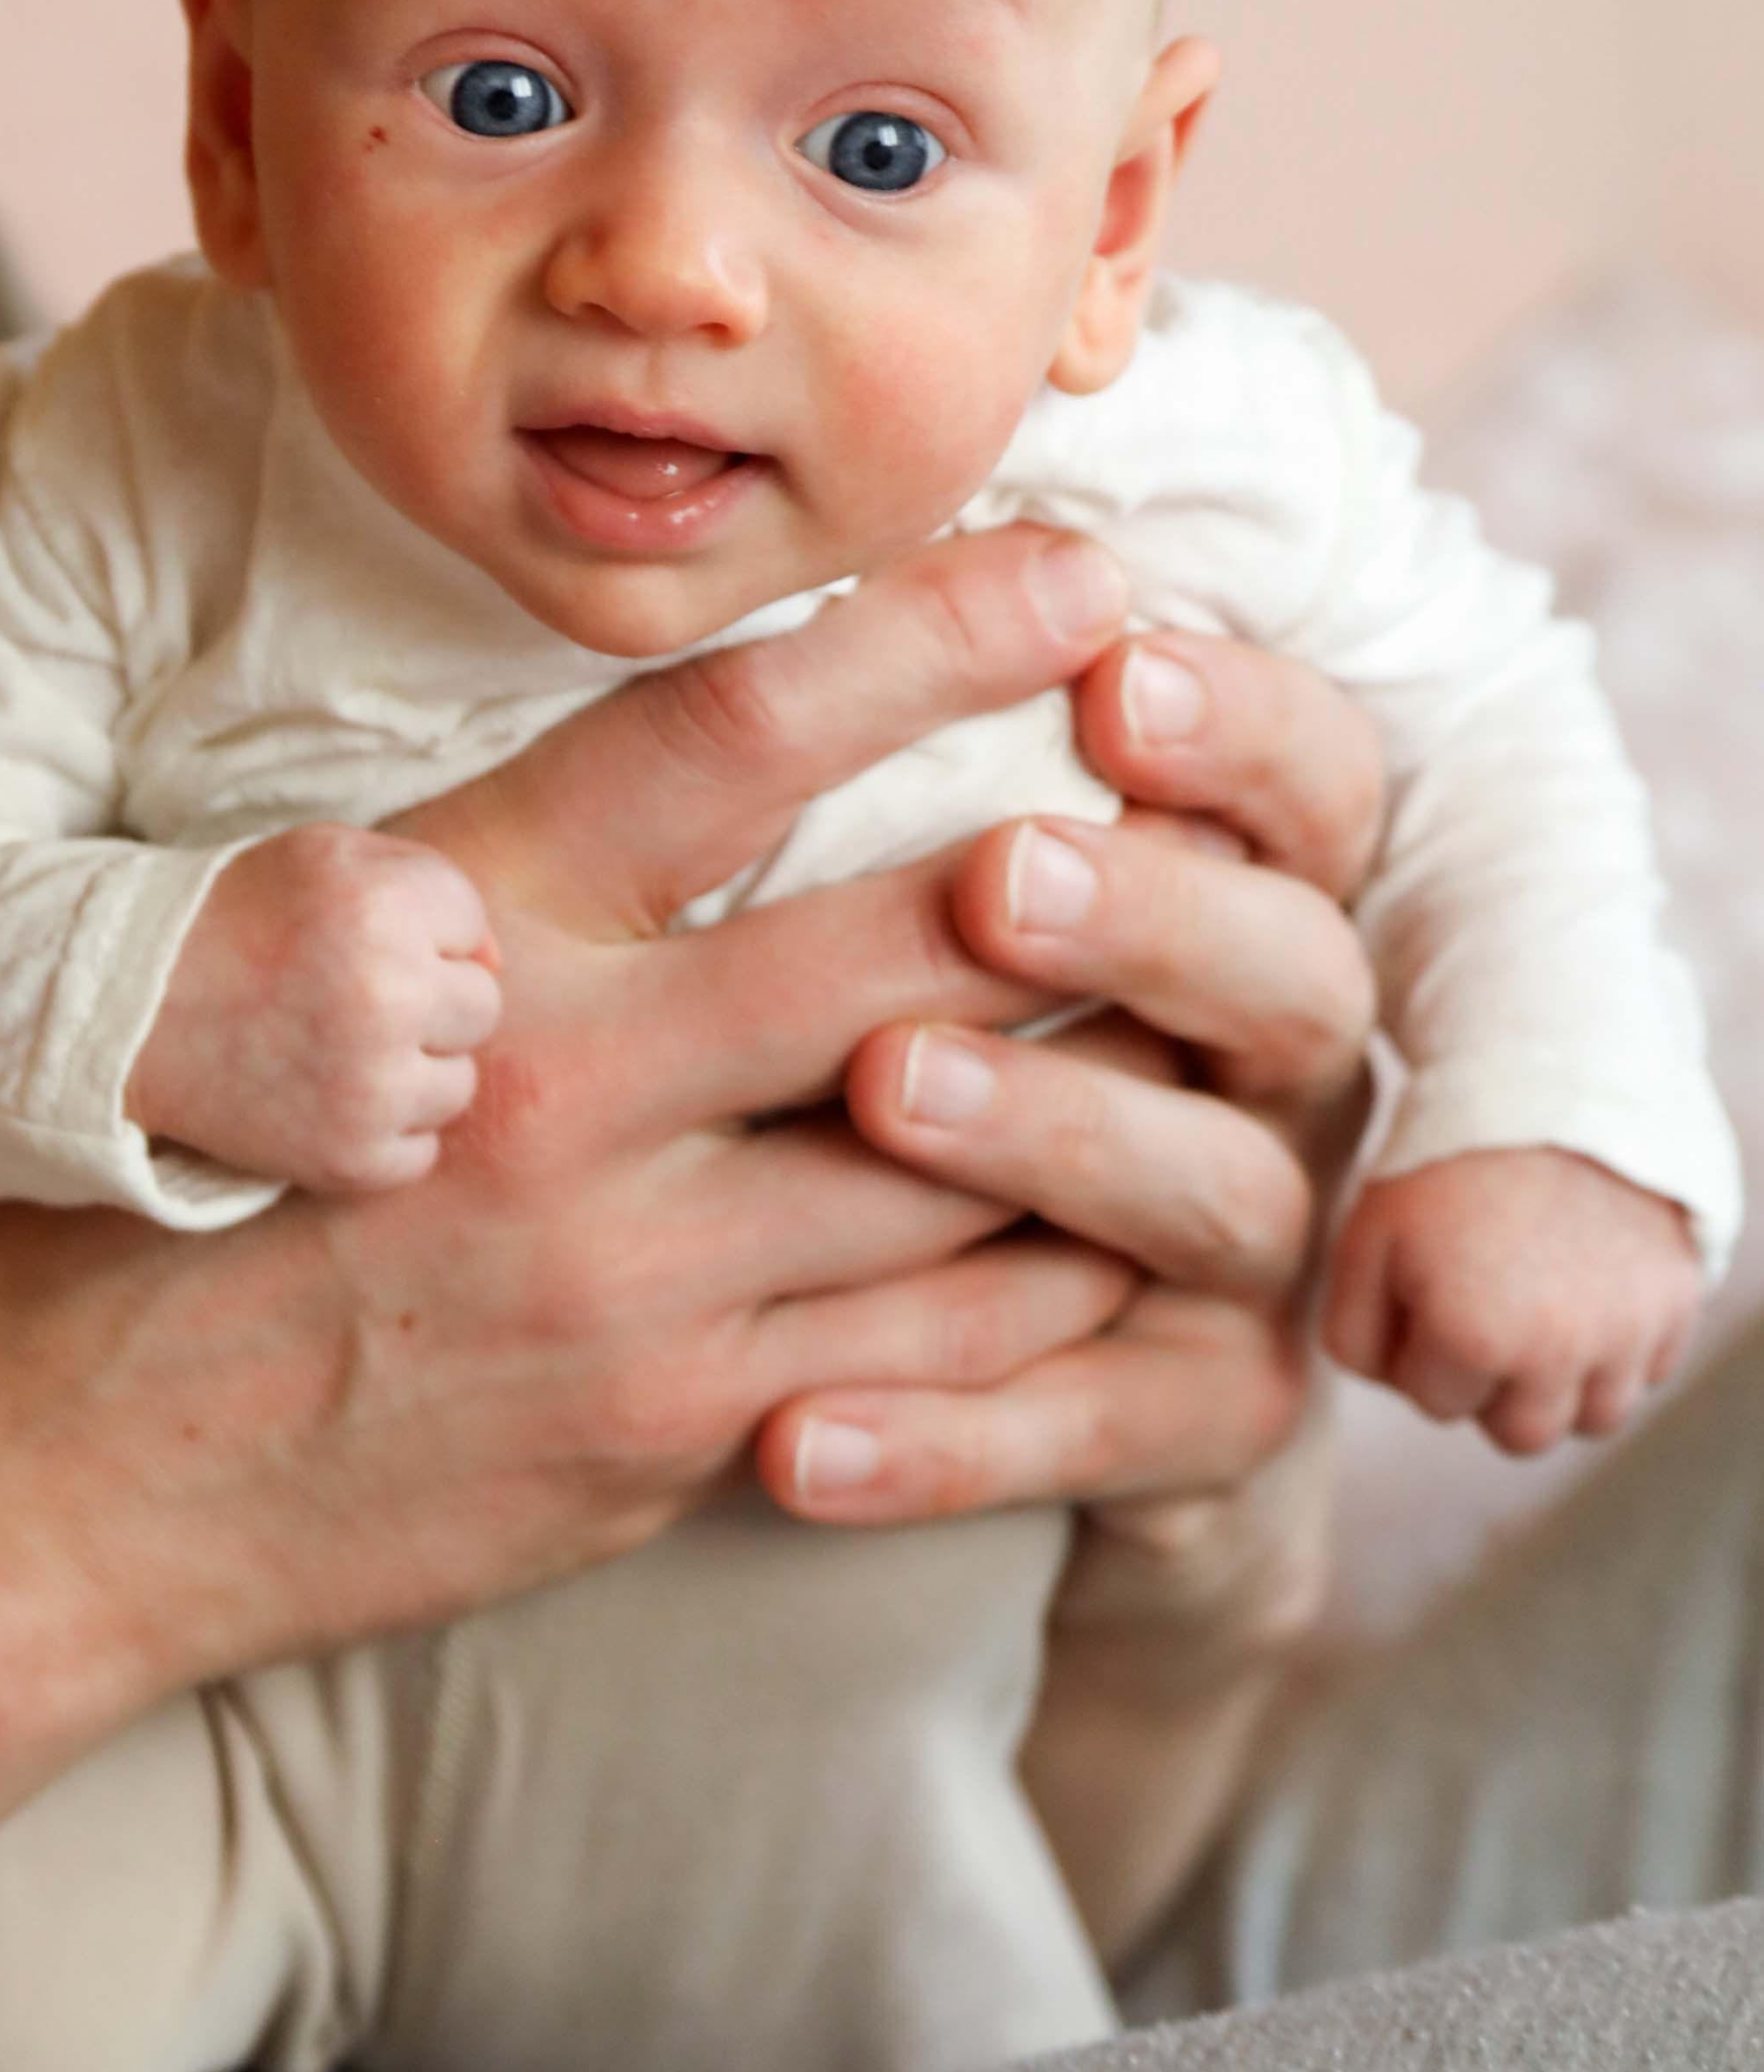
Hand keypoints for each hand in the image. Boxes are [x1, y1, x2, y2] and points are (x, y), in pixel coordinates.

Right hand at [126, 823, 499, 1190]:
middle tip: (349, 999)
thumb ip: (430, 883)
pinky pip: (421, 1152)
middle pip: (481, 1009)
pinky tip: (325, 1100)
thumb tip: (496, 963)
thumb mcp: (329, 858)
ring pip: (457, 1085)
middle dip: (427, 1002)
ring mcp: (370, 1086)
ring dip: (411, 1071)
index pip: (474, 932)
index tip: (355, 943)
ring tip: (334, 1050)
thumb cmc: (242, 922)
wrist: (131, 1009)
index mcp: (385, 905)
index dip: (419, 936)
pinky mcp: (349, 1157)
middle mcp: (387, 994)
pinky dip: (381, 1134)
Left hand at [748, 628, 1383, 1530]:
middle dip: (1155, 914)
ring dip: (1058, 1134)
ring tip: (881, 1090)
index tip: (1112, 665)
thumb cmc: (901, 1062)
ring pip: (1217, 1191)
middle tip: (999, 872)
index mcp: (1232, 896)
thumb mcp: (894, 913)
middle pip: (1293, 971)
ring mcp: (1250, 1253)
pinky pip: (1094, 1435)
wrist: (962, 1376)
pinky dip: (943, 1438)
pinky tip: (783, 1438)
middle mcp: (1271, 1065)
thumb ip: (890, 785)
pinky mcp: (1199, 1425)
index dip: (1236, 725)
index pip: (1308, 779)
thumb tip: (763, 632)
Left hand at [1323, 1148, 1701, 1454]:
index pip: (1436, 1403)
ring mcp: (1628, 1332)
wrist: (1553, 1082)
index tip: (1429, 1281)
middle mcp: (1562, 1352)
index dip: (1422, 1345)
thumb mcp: (1367, 1238)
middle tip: (1484, 1306)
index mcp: (1476, 1338)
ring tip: (1537, 1304)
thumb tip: (1398, 1388)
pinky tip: (1587, 1286)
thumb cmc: (1445, 1163)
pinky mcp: (1676, 1305)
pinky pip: (1646, 1372)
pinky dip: (1617, 1348)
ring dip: (1561, 1382)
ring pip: (1593, 1418)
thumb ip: (1354, 1334)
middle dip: (1491, 1385)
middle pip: (1519, 1434)